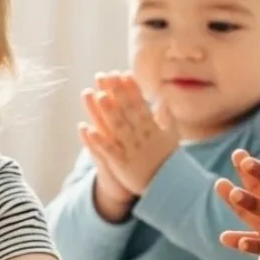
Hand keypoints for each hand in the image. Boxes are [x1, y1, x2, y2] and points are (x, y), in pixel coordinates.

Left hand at [80, 73, 177, 199]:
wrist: (168, 186)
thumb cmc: (168, 160)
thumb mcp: (172, 136)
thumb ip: (166, 117)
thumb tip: (162, 99)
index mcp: (153, 128)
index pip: (141, 104)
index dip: (132, 89)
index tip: (123, 74)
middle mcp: (142, 136)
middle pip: (127, 111)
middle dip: (116, 93)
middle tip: (105, 76)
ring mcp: (131, 150)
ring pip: (118, 128)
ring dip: (107, 112)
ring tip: (97, 96)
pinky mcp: (121, 164)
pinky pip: (109, 150)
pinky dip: (99, 140)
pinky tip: (87, 129)